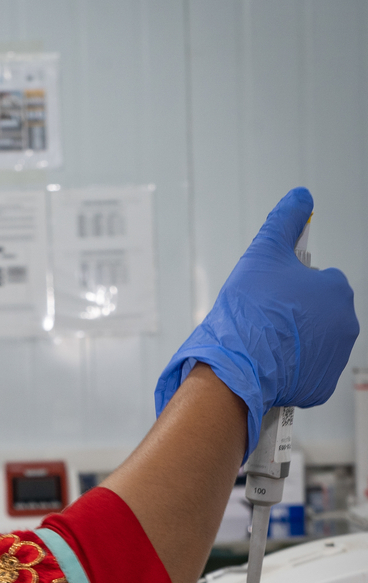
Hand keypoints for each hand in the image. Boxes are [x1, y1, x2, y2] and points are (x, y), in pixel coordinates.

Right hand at [155, 188, 358, 456]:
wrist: (238, 366)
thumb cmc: (251, 312)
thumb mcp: (263, 253)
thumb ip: (284, 221)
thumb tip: (300, 197)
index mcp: (336, 290)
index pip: (317, 280)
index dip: (290, 285)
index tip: (271, 295)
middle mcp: (345, 323)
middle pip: (317, 313)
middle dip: (296, 315)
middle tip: (265, 319)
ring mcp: (335, 358)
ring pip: (313, 342)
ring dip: (294, 341)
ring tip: (265, 343)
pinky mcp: (321, 386)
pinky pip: (306, 372)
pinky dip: (291, 368)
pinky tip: (271, 363)